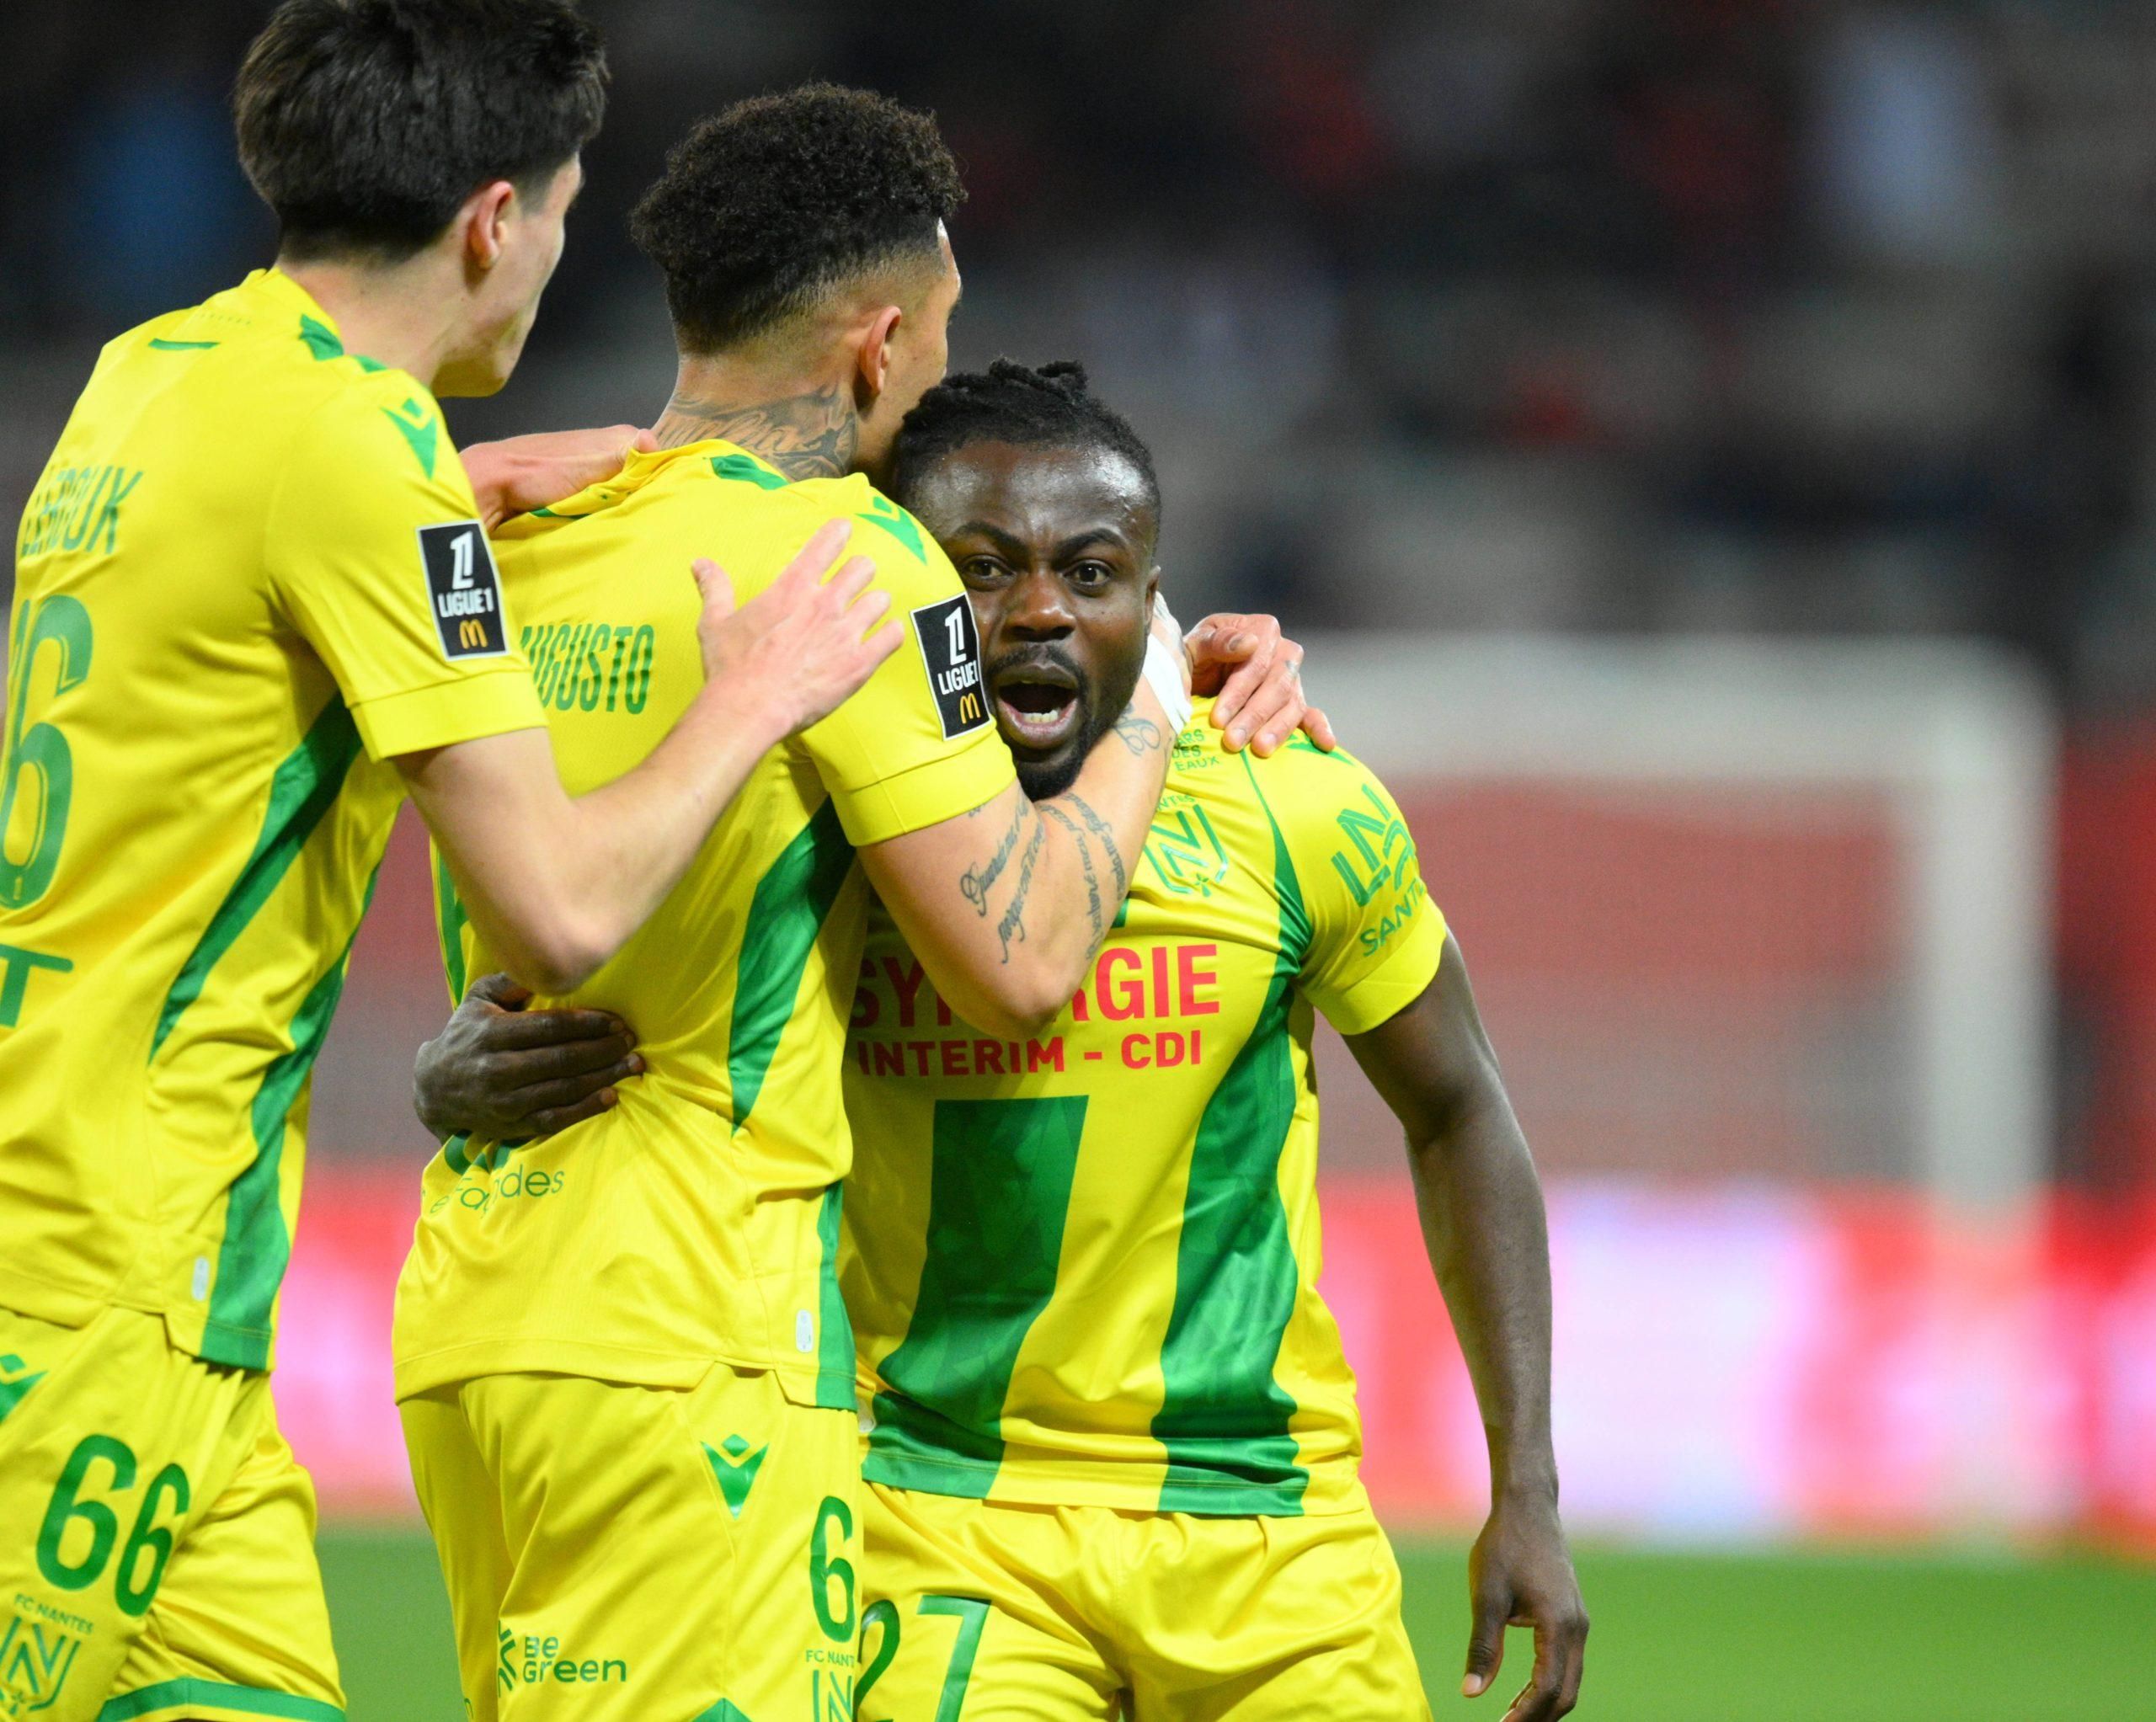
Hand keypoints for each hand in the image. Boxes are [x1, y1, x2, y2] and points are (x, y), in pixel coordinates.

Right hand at [413, 972, 641, 1141]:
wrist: (434, 1088)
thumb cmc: (467, 1035)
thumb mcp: (478, 1000)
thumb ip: (509, 980)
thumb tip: (543, 960)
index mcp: (493, 1033)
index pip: (550, 1027)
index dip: (588, 1024)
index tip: (616, 1021)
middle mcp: (498, 1068)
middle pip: (563, 1059)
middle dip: (603, 1049)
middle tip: (631, 1041)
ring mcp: (505, 1100)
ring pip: (564, 1089)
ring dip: (604, 1077)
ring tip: (632, 1065)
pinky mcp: (511, 1125)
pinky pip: (555, 1119)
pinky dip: (585, 1110)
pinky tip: (610, 1097)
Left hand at [462, 425, 656, 530]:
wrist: (490, 481)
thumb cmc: (537, 473)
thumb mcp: (587, 466)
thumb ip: (621, 456)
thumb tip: (652, 441)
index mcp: (614, 437)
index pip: (655, 455)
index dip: (658, 476)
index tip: (660, 499)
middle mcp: (604, 445)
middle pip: (637, 471)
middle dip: (640, 490)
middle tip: (641, 514)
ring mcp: (587, 461)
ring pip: (619, 482)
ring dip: (621, 500)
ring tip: (622, 518)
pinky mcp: (572, 477)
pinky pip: (600, 490)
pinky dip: (602, 503)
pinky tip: (600, 516)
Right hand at [692, 519, 900, 742]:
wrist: (749, 708)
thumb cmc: (731, 666)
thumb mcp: (715, 623)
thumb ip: (714, 588)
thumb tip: (700, 563)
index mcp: (792, 588)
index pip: (826, 543)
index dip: (838, 533)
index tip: (843, 531)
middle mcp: (824, 604)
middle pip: (864, 567)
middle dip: (860, 574)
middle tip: (852, 586)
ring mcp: (845, 633)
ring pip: (881, 600)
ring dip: (874, 605)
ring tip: (865, 617)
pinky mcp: (860, 663)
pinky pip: (894, 636)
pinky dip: (890, 635)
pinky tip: (882, 639)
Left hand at [1183, 612, 1335, 755]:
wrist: (1193, 676)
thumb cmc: (1193, 658)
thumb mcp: (1195, 646)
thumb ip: (1217, 641)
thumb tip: (1250, 643)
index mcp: (1261, 630)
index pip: (1258, 661)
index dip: (1239, 691)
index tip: (1218, 718)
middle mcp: (1283, 652)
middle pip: (1278, 685)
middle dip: (1254, 715)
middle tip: (1232, 741)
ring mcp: (1291, 679)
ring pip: (1293, 704)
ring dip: (1277, 729)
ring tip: (1259, 749)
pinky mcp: (1294, 704)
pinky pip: (1311, 716)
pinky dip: (1319, 729)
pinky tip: (1326, 745)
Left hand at [1462, 1488, 1587, 1721]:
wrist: (1528, 1507)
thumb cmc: (1503, 1546)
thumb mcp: (1486, 1596)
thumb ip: (1482, 1647)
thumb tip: (1470, 1694)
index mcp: (1559, 1624)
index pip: (1548, 1688)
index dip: (1525, 1715)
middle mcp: (1577, 1628)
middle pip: (1567, 1692)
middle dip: (1539, 1717)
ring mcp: (1579, 1622)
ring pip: (1570, 1680)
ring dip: (1544, 1704)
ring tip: (1512, 1719)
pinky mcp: (1572, 1616)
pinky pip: (1567, 1663)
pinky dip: (1549, 1685)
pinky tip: (1521, 1693)